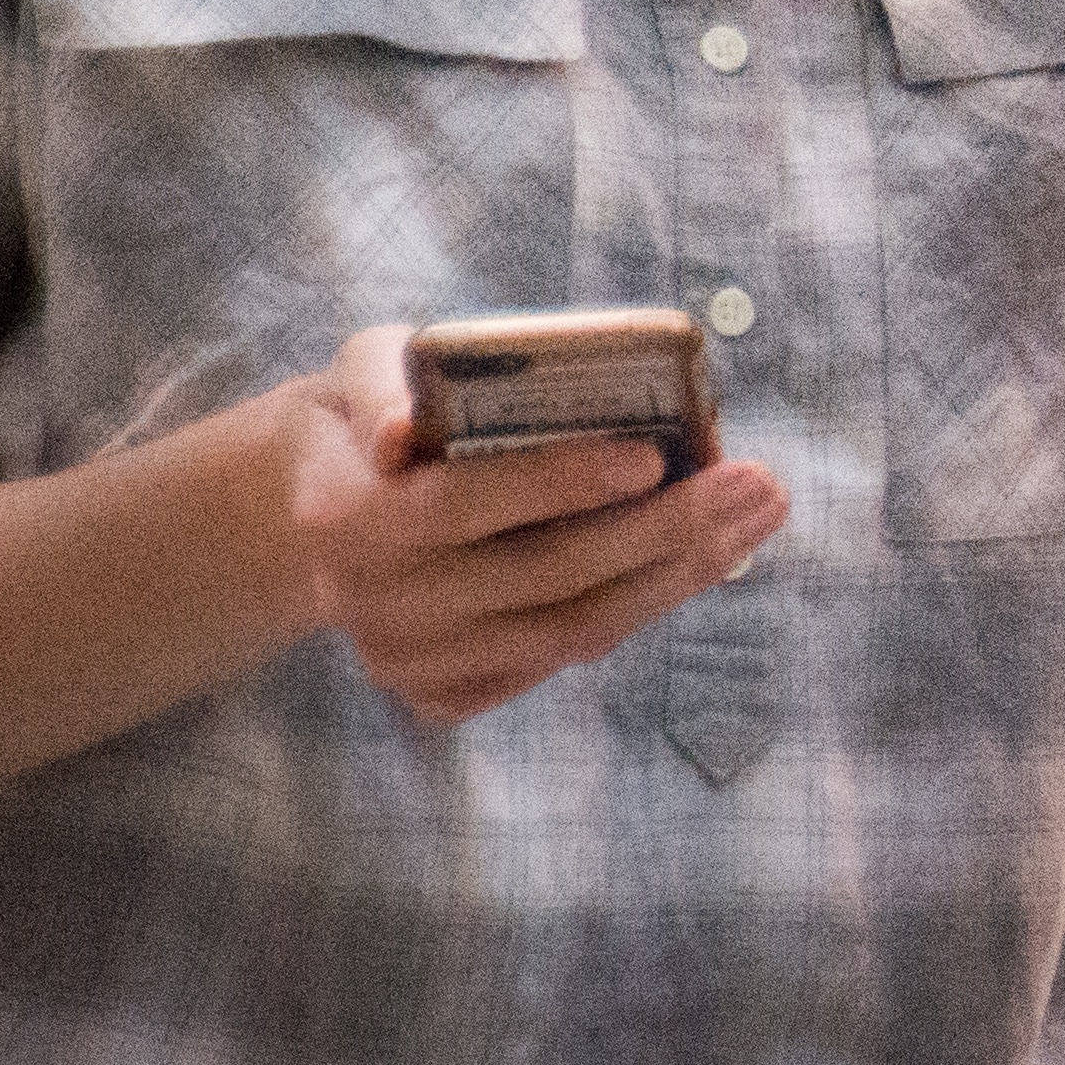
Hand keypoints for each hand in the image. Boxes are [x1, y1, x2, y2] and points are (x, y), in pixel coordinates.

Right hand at [282, 326, 788, 727]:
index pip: (462, 505)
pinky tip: (701, 563)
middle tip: (758, 484)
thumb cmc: (370, 412)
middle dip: (665, 531)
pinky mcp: (436, 693)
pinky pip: (555, 660)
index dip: (556, 482)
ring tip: (756, 520)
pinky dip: (635, 610)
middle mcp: (372, 603)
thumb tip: (403, 432)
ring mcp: (405, 660)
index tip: (651, 455)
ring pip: (566, 633)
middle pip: (541, 577)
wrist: (306, 510)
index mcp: (347, 515)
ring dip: (677, 577)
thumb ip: (383, 387)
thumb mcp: (362, 371)